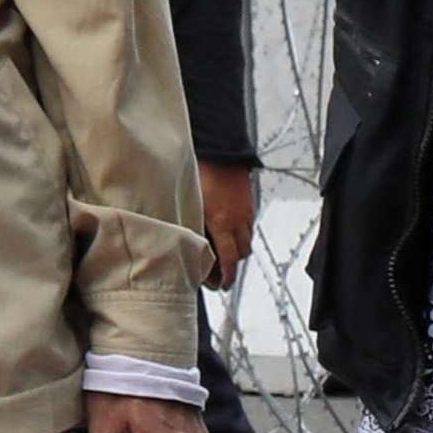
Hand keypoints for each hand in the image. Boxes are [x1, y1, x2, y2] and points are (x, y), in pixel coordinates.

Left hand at [199, 160, 258, 292]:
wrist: (220, 147)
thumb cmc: (201, 170)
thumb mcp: (188, 201)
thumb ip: (189, 224)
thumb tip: (183, 242)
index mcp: (222, 223)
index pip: (228, 260)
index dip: (226, 277)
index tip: (221, 286)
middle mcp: (238, 219)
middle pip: (242, 252)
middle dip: (232, 263)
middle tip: (220, 269)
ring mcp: (246, 209)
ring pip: (247, 238)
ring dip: (238, 246)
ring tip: (224, 247)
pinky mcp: (249, 200)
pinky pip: (248, 223)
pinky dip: (241, 230)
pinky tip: (229, 226)